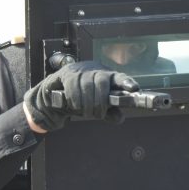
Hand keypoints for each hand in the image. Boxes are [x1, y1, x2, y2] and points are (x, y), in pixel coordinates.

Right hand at [22, 61, 138, 131]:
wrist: (54, 95)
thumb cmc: (79, 99)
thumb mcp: (96, 107)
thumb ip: (108, 113)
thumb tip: (119, 118)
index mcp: (107, 77)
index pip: (120, 77)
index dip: (127, 82)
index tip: (134, 88)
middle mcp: (96, 70)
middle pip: (102, 82)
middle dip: (100, 102)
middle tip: (97, 114)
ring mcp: (81, 70)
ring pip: (87, 85)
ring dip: (87, 103)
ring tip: (86, 112)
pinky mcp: (67, 74)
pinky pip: (73, 86)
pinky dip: (75, 99)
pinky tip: (75, 106)